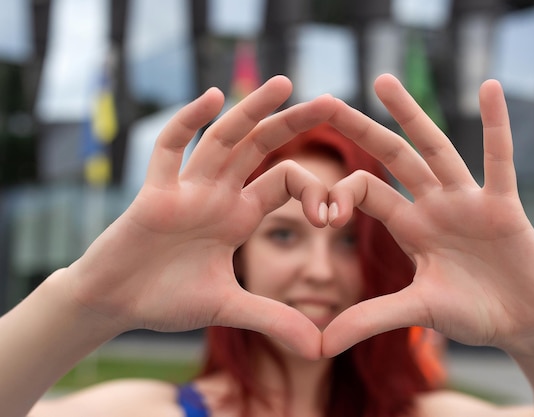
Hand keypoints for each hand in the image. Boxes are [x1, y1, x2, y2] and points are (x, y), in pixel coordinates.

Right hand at [66, 76, 335, 358]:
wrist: (116, 304)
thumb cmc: (167, 299)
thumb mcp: (229, 309)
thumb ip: (273, 320)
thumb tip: (319, 349)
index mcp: (240, 215)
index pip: (286, 183)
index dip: (315, 192)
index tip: (332, 216)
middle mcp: (219, 195)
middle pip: (261, 148)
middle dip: (294, 124)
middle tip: (334, 100)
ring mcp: (188, 189)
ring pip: (224, 140)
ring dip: (251, 111)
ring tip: (284, 84)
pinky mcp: (154, 193)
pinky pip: (169, 150)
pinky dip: (187, 124)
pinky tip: (213, 98)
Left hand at [322, 74, 533, 356]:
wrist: (525, 322)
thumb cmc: (474, 314)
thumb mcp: (417, 311)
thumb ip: (370, 319)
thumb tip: (320, 345)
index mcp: (409, 226)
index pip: (367, 192)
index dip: (341, 194)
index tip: (324, 212)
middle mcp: (433, 205)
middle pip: (391, 158)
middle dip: (360, 131)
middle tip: (326, 100)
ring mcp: (467, 201)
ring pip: (435, 149)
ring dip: (410, 115)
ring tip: (382, 81)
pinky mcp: (503, 204)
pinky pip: (498, 159)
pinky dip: (496, 126)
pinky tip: (487, 89)